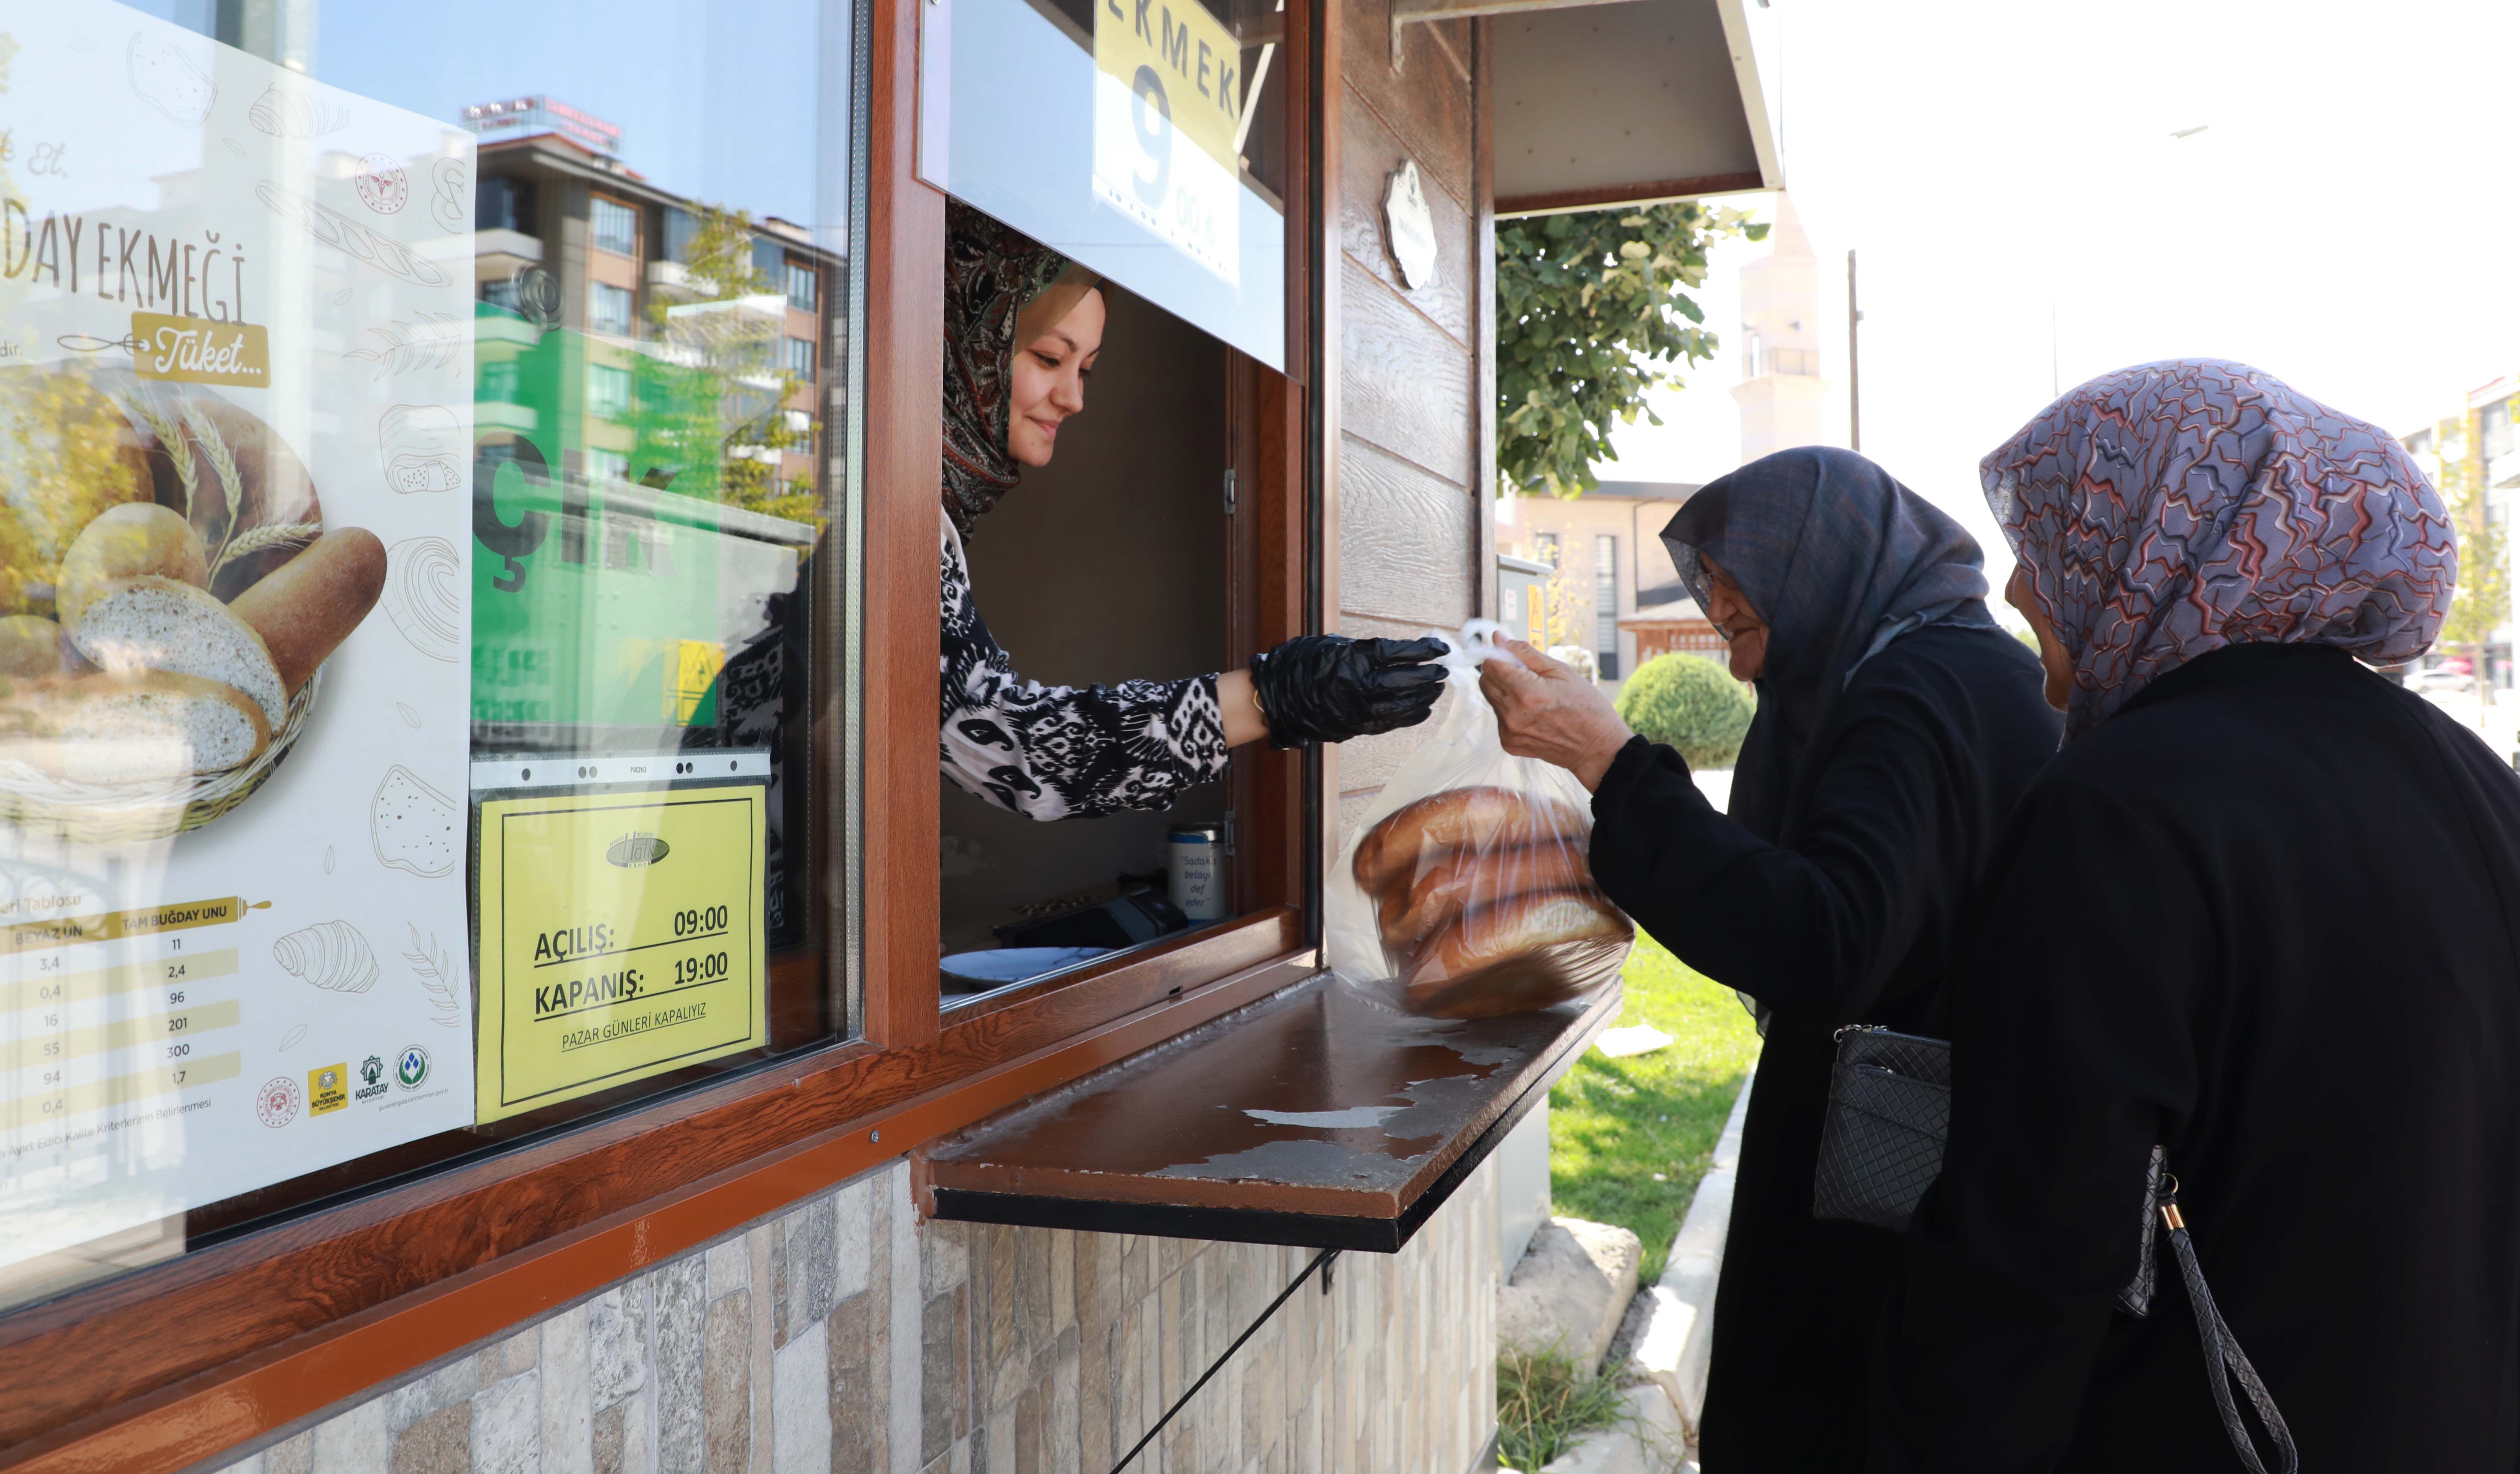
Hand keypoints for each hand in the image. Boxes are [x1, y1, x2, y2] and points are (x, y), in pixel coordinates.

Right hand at [1249, 634, 1447, 747]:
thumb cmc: (1296, 666)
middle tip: (1444, 670)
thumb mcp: (1328, 645)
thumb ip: (1359, 649)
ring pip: (1402, 705)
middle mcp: (1360, 687)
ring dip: (1423, 696)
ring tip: (1436, 689)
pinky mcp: (1355, 727)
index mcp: (1353, 660)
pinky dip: (1409, 716)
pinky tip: (1422, 710)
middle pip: (1406, 681)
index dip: (1422, 650)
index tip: (1440, 647)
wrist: (1271, 701)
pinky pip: (1390, 723)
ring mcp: (1359, 711)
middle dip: (1428, 675)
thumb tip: (1390, 652)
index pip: (1398, 653)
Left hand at [1480, 638, 1631, 790]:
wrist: (1597, 748)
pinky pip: (1499, 717)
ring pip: (1491, 699)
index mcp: (1526, 693)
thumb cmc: (1587, 707)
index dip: (1499, 655)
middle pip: (1485, 681)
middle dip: (1500, 671)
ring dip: (1505, 691)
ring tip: (1535, 696)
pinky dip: (1510, 710)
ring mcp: (1509, 732)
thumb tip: (1498, 638)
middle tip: (1526, 674)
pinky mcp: (1508, 744)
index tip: (1513, 656)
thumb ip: (1525, 653)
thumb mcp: (1561, 671)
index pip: (1490, 665)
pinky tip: (1534, 713)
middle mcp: (1512, 715)